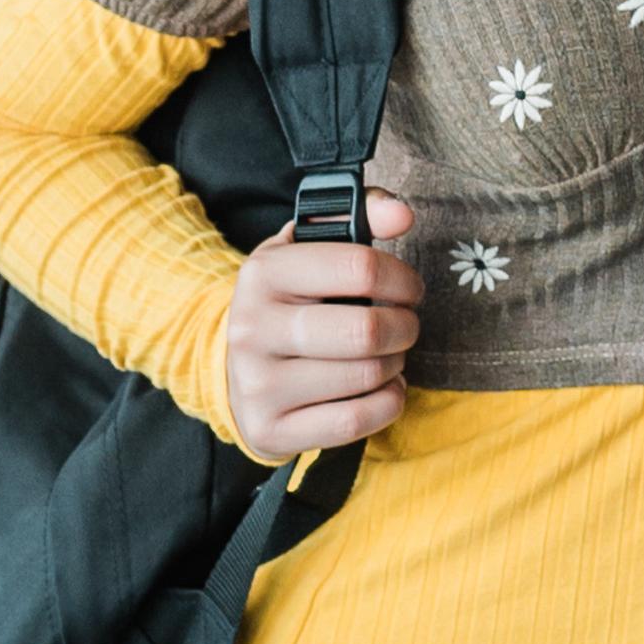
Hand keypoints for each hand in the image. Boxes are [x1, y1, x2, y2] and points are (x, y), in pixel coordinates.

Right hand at [216, 197, 418, 460]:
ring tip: (389, 355)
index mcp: (264, 273)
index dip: (402, 278)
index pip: (358, 268)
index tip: (409, 289)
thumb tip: (402, 214)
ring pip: (365, 376)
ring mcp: (258, 384)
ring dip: (396, 364)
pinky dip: (387, 403)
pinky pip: (354, 421)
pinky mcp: (270, 429)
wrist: (233, 370)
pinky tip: (382, 388)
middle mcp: (253, 328)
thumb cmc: (286, 304)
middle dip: (405, 327)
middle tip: (406, 325)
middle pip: (365, 330)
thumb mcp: (305, 251)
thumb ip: (358, 217)